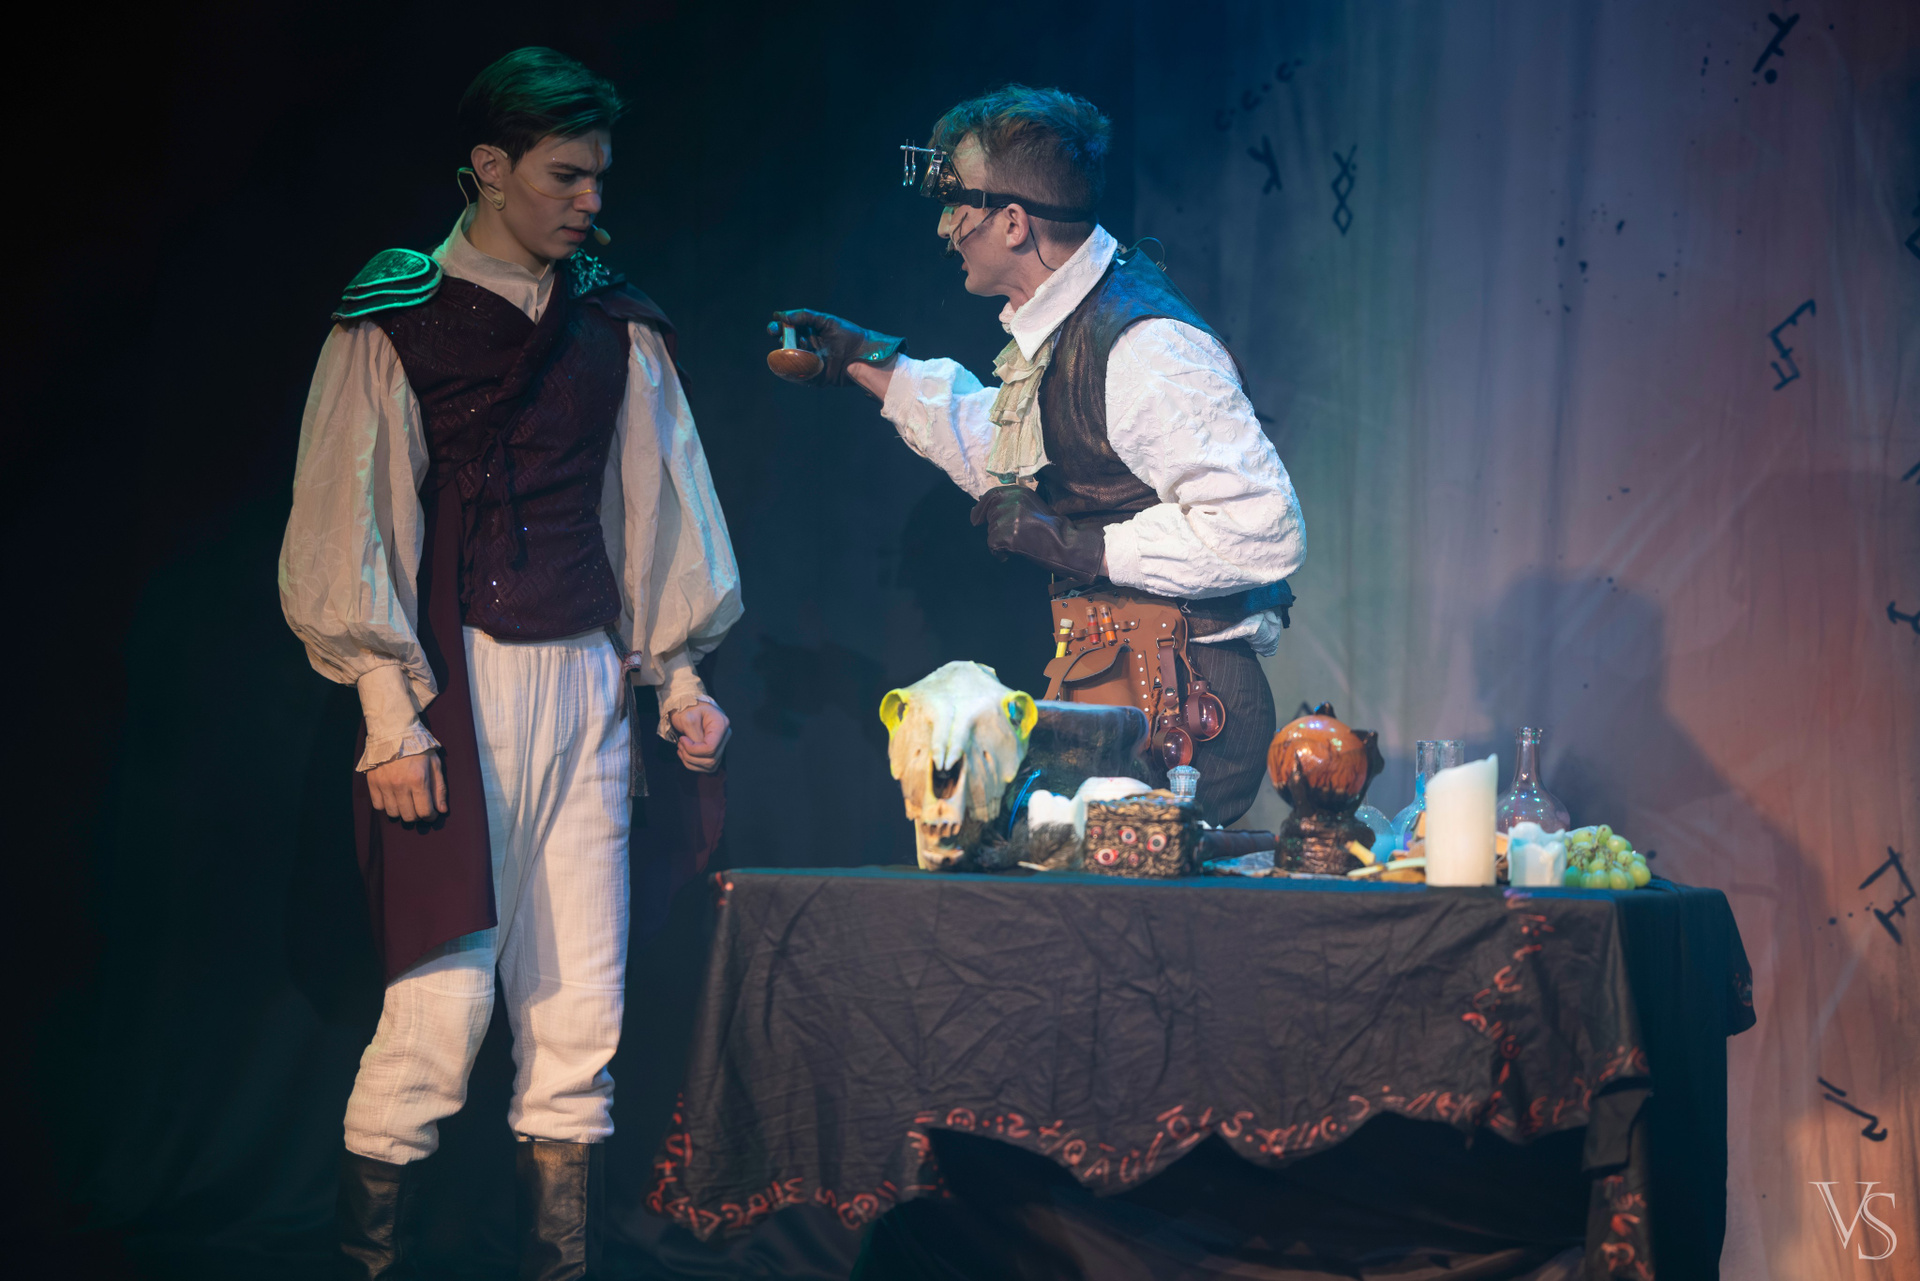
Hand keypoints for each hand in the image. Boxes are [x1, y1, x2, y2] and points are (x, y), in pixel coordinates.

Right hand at [366, 751, 446, 821]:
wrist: (394, 733)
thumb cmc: (419, 749)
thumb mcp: (435, 765)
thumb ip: (440, 789)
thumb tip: (442, 810)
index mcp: (418, 781)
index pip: (424, 811)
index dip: (430, 816)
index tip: (431, 814)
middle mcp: (400, 785)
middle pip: (409, 816)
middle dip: (417, 816)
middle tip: (419, 808)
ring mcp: (385, 785)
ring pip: (393, 813)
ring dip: (401, 812)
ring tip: (406, 803)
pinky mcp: (373, 783)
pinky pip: (378, 805)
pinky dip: (386, 805)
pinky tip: (392, 798)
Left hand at [669, 700, 730, 773]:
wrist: (688, 707)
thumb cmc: (688, 708)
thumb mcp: (688, 718)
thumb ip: (694, 736)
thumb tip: (696, 751)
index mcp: (721, 724)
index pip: (711, 748)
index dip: (694, 749)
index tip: (682, 740)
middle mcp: (724, 736)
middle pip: (711, 759)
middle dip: (691, 756)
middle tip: (680, 744)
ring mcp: (721, 744)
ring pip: (709, 765)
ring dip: (691, 761)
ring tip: (681, 748)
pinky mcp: (715, 751)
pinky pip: (707, 766)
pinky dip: (693, 764)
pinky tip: (685, 753)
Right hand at [766, 309, 902, 385]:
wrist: (863, 355)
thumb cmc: (848, 335)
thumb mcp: (826, 321)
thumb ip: (805, 316)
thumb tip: (781, 315)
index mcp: (809, 333)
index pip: (789, 330)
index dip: (779, 327)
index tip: (774, 325)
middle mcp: (808, 348)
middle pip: (786, 345)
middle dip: (779, 339)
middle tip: (776, 334)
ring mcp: (810, 363)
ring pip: (790, 360)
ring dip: (785, 355)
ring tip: (786, 348)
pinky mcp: (815, 377)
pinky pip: (799, 375)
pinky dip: (793, 371)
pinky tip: (790, 364)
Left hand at [968, 485, 1106, 583]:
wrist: (1064, 543)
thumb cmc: (1052, 528)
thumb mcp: (1032, 506)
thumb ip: (1012, 503)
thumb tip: (982, 502)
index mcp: (1019, 492)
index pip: (991, 495)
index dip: (981, 507)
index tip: (976, 519)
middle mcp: (1011, 501)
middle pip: (990, 515)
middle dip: (995, 528)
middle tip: (1012, 537)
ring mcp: (1007, 517)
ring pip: (991, 531)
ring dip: (1000, 541)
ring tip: (1019, 544)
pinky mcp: (1005, 535)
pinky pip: (992, 546)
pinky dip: (999, 554)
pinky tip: (1012, 554)